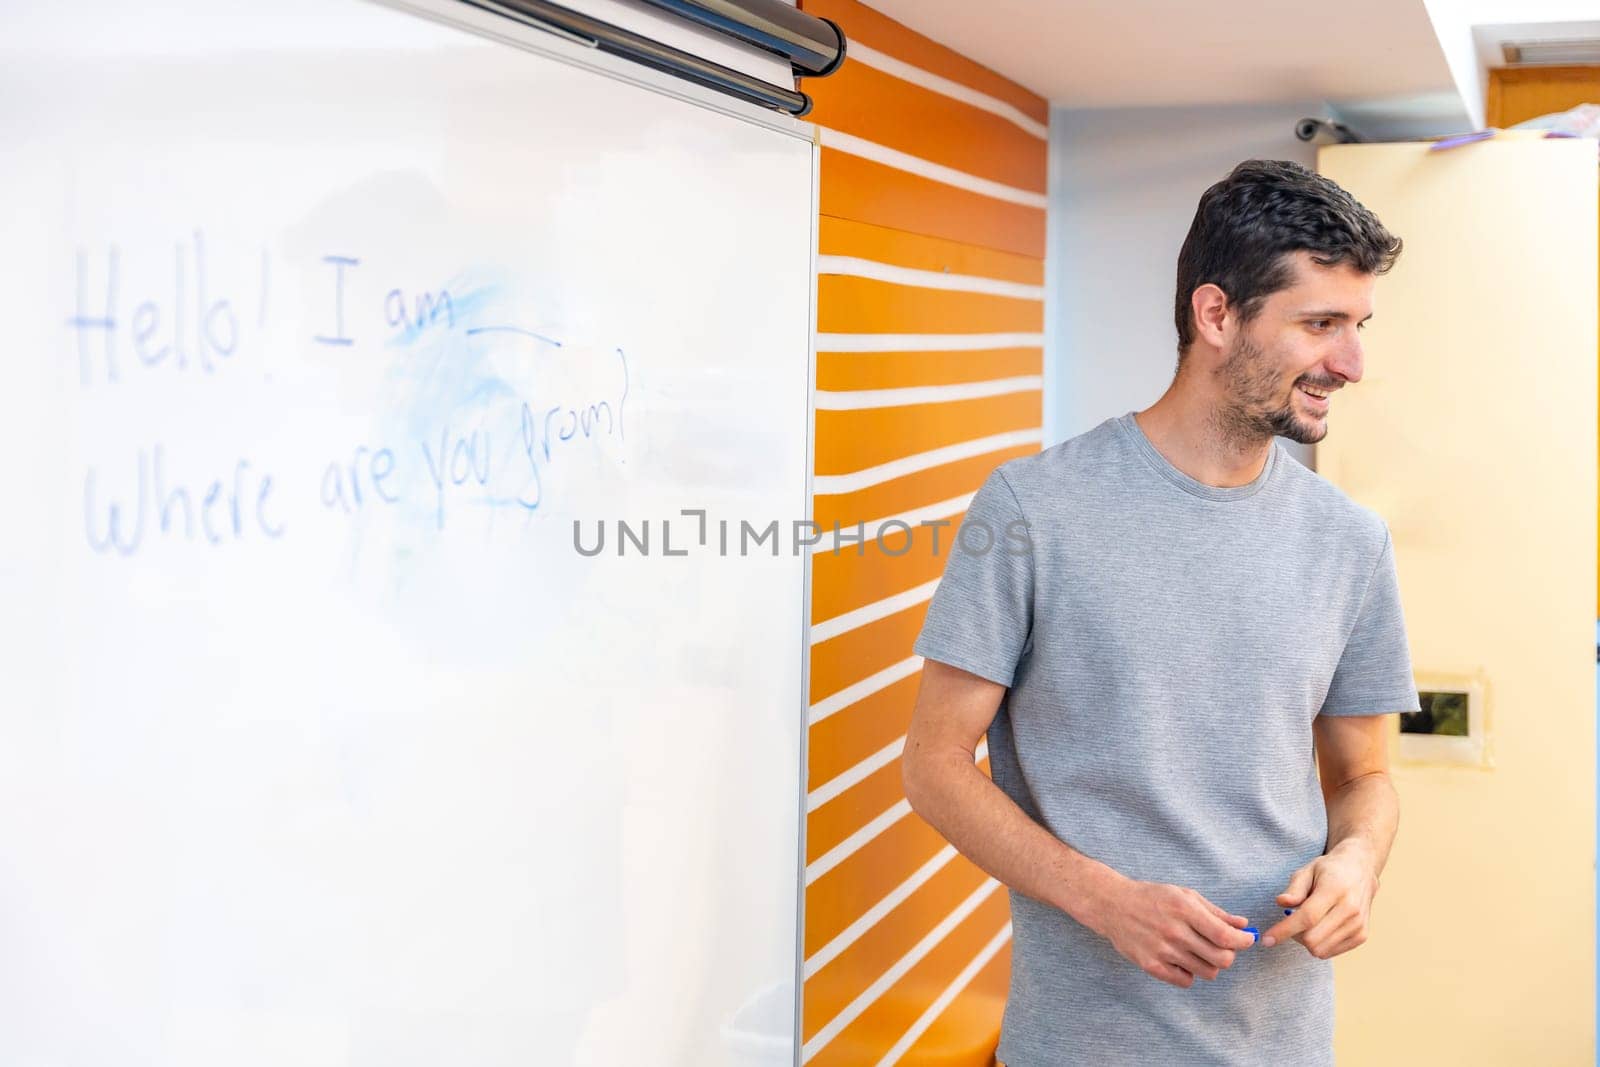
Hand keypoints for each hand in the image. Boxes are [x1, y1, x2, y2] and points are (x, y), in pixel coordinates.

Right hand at [1086, 877, 1255, 987]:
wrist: (1112, 905)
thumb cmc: (1152, 897)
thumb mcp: (1184, 895)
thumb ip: (1215, 911)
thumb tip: (1243, 925)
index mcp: (1184, 910)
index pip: (1225, 936)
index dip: (1243, 941)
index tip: (1247, 939)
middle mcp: (1174, 932)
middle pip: (1221, 959)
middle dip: (1229, 954)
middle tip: (1223, 947)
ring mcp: (1162, 951)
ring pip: (1207, 972)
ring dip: (1210, 964)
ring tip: (1200, 952)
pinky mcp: (1151, 966)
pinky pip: (1186, 981)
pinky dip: (1190, 973)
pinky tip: (1183, 959)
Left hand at [1260, 845, 1378, 957]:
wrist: (1361, 871)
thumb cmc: (1329, 870)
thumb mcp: (1308, 870)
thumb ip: (1294, 888)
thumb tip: (1281, 902)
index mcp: (1335, 890)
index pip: (1307, 918)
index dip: (1284, 930)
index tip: (1266, 939)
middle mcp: (1350, 910)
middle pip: (1312, 939)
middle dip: (1293, 935)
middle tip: (1291, 921)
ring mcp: (1358, 926)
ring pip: (1320, 950)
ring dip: (1306, 941)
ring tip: (1307, 922)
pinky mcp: (1361, 936)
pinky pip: (1330, 952)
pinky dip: (1318, 944)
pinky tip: (1319, 927)